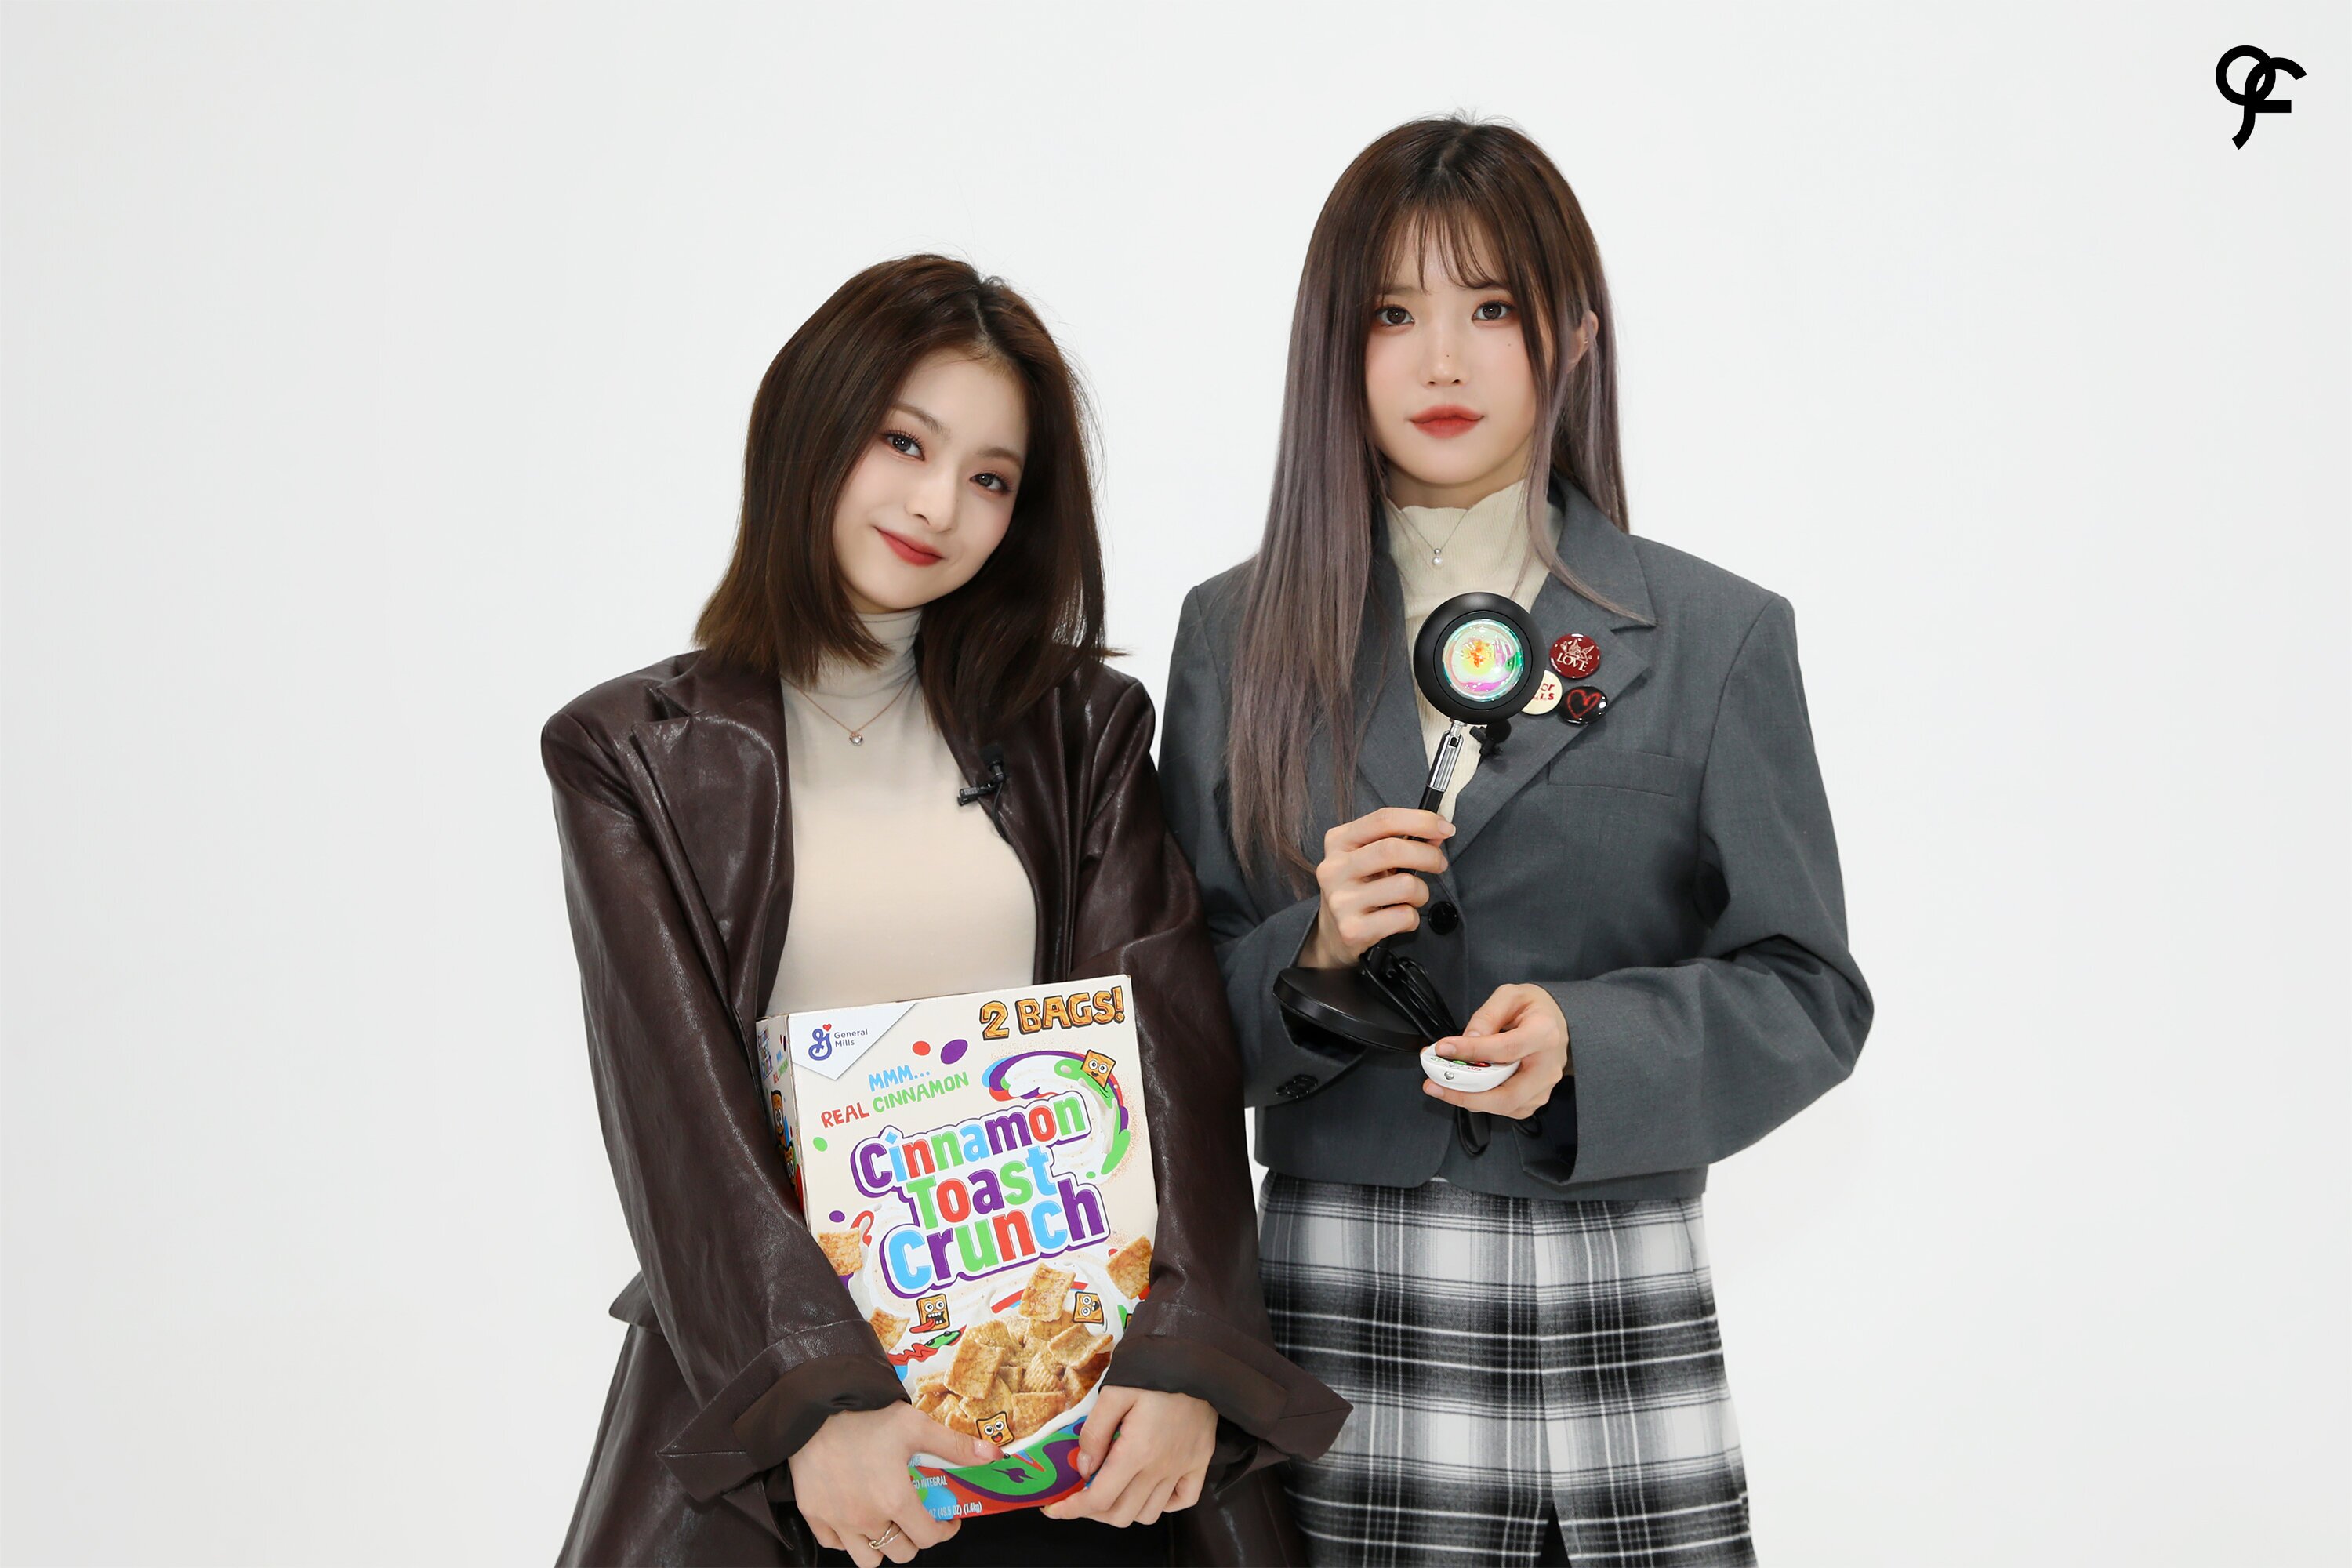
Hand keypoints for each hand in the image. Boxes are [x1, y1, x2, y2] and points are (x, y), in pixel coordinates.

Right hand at [787, 1403, 997, 1565]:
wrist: (814, 1408)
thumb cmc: (867, 1415)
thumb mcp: (915, 1426)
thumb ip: (954, 1446)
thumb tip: (993, 1455)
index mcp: (895, 1500)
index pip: (928, 1538)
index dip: (944, 1531)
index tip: (948, 1519)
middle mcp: (866, 1518)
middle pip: (901, 1553)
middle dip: (916, 1538)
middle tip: (917, 1517)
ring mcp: (838, 1521)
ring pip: (868, 1559)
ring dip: (883, 1546)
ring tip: (887, 1521)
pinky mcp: (814, 1515)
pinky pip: (835, 1545)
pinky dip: (849, 1539)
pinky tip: (856, 1516)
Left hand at [1039, 1386, 1216, 1527]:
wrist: (1196, 1357)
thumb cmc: (1153, 1371)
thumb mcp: (1113, 1392)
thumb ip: (1094, 1432)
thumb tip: (1083, 1467)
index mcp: (1137, 1452)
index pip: (1099, 1499)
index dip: (1073, 1509)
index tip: (1055, 1508)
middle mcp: (1161, 1468)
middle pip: (1121, 1515)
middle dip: (1093, 1512)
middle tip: (1080, 1496)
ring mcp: (1183, 1468)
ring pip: (1148, 1514)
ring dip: (1124, 1510)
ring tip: (1111, 1492)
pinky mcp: (1199, 1462)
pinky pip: (1183, 1501)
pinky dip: (1163, 1504)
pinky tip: (1148, 1488)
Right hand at [1303, 807, 1454, 967]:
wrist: (1330, 934)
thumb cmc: (1358, 889)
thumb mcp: (1370, 856)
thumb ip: (1399, 839)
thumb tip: (1438, 831)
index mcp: (1338, 842)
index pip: (1383, 819)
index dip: (1421, 820)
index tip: (1445, 828)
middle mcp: (1334, 868)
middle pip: (1393, 849)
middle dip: (1428, 855)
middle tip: (1439, 864)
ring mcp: (1341, 900)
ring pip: (1405, 885)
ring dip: (1421, 892)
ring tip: (1412, 898)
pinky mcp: (1352, 929)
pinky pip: (1403, 916)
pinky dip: (1412, 918)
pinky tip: (1399, 918)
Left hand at [1421, 983, 1569, 1119]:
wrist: (1557, 1020)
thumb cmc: (1536, 1008)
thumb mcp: (1510, 995)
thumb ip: (1487, 1016)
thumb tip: (1468, 1038)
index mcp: (1544, 1034)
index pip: (1505, 1049)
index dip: (1471, 1052)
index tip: (1444, 1049)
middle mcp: (1547, 1066)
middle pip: (1507, 1094)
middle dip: (1467, 1094)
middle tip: (1437, 1084)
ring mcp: (1543, 1086)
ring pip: (1505, 1106)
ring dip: (1470, 1100)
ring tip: (1443, 1086)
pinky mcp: (1535, 1097)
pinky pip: (1507, 1109)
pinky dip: (1483, 1102)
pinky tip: (1465, 1089)